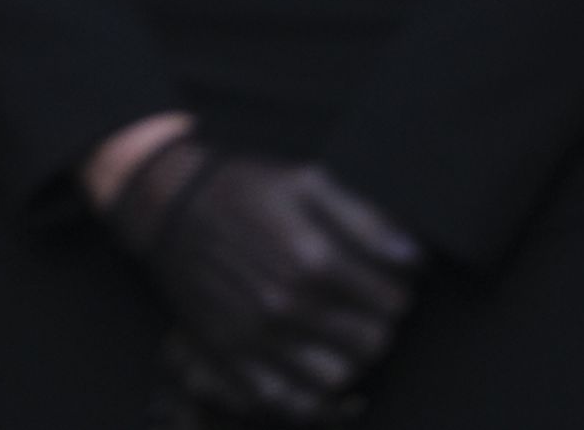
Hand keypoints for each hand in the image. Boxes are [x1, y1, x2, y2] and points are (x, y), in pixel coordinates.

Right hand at [106, 135, 420, 422]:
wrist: (170, 205)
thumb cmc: (244, 188)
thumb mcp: (306, 181)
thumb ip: (365, 219)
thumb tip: (413, 258)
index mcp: (313, 258)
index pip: (392, 303)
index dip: (398, 292)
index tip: (389, 282)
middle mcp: (287, 305)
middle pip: (371, 346)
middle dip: (379, 326)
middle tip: (368, 309)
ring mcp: (258, 339)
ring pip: (337, 380)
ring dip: (349, 361)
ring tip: (342, 335)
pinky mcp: (232, 359)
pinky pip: (288, 402)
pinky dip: (310, 394)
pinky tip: (313, 365)